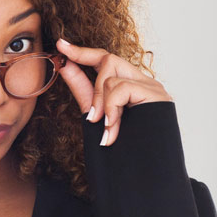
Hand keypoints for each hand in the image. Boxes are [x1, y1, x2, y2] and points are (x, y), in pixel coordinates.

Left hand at [55, 38, 174, 146]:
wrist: (142, 171)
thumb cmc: (121, 147)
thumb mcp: (95, 113)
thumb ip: (83, 89)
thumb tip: (65, 65)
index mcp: (130, 87)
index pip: (106, 60)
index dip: (82, 51)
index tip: (61, 45)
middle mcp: (143, 83)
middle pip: (109, 59)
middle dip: (91, 81)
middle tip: (89, 111)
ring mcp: (152, 87)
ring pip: (111, 77)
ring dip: (101, 105)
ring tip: (106, 129)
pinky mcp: (156, 94)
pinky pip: (120, 88)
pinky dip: (111, 109)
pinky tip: (112, 127)